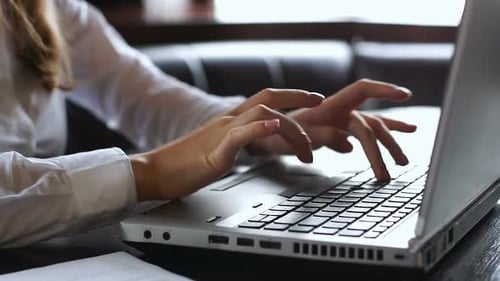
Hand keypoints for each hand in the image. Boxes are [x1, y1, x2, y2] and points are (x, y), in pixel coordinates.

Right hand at [130, 88, 324, 200]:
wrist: (154, 173)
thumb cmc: (183, 165)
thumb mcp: (219, 150)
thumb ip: (238, 142)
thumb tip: (255, 143)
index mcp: (229, 120)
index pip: (264, 99)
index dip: (291, 95)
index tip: (312, 98)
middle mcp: (228, 121)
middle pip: (268, 96)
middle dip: (299, 96)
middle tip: (321, 102)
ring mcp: (222, 133)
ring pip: (262, 114)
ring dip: (292, 128)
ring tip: (307, 149)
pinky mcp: (216, 151)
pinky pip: (240, 134)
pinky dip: (260, 128)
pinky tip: (275, 126)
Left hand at [246, 79, 416, 180]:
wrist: (266, 136)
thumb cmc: (277, 134)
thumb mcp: (294, 137)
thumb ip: (320, 137)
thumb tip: (348, 144)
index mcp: (329, 106)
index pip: (362, 90)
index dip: (384, 91)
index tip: (405, 95)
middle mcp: (339, 111)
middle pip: (372, 122)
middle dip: (386, 143)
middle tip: (396, 165)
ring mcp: (342, 121)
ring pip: (373, 130)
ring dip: (390, 144)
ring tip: (403, 161)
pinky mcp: (342, 131)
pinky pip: (368, 133)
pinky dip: (385, 135)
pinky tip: (404, 135)